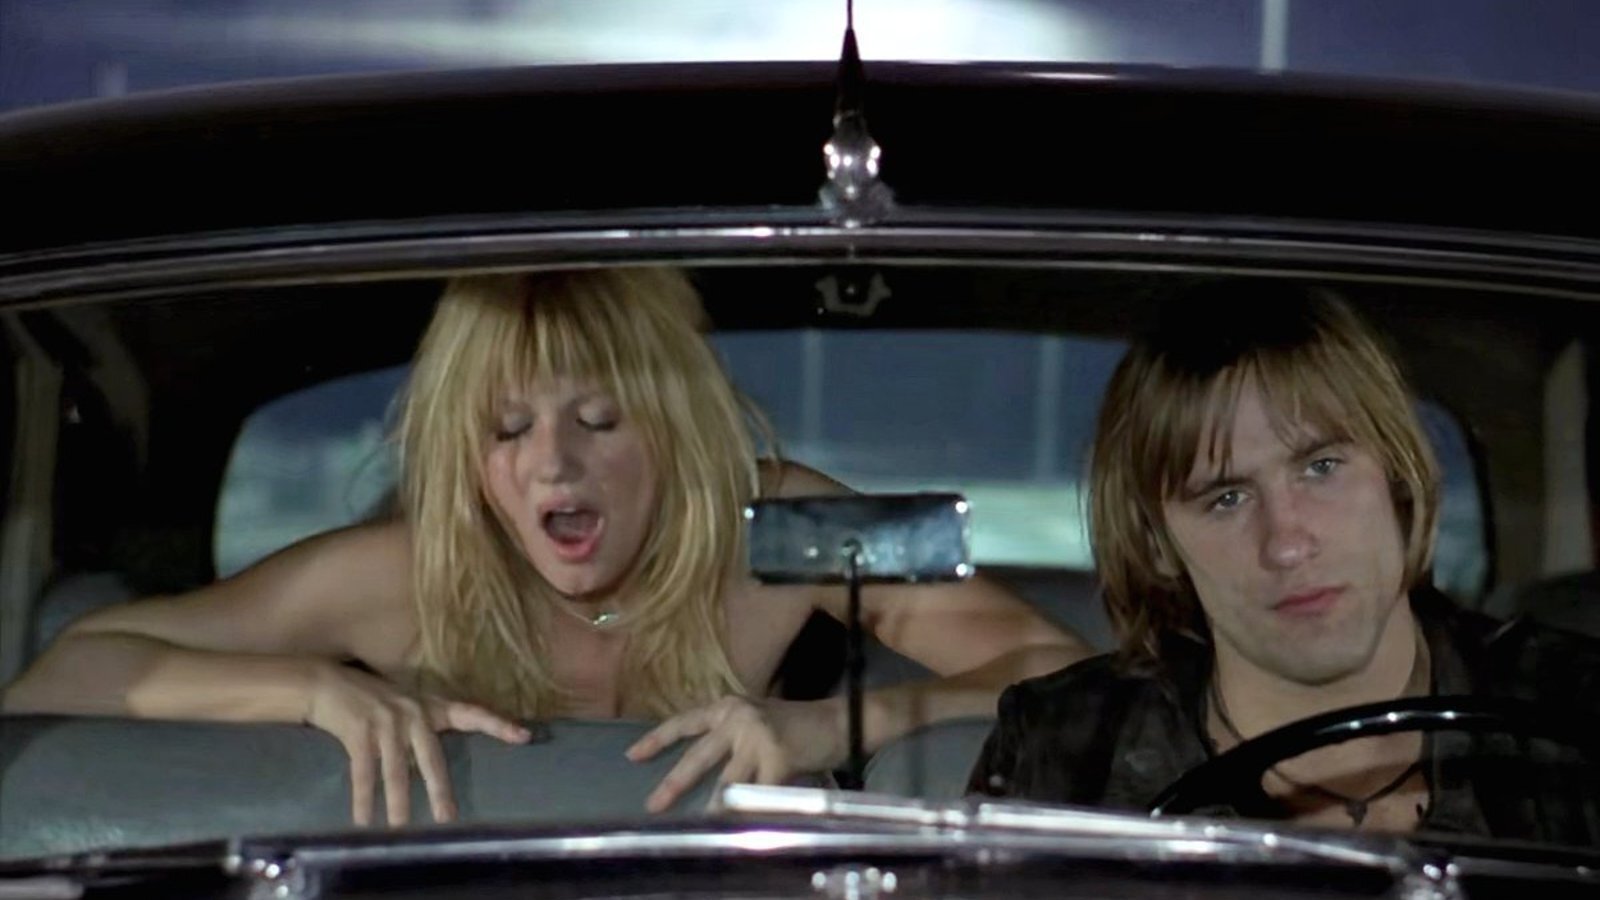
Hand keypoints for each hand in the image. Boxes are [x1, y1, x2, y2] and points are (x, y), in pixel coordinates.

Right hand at [302, 661, 531, 826]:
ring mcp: (386, 723)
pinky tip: (364, 819)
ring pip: (396, 771)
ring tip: (401, 828)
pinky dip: (363, 798)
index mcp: (430, 706)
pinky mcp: (359, 732)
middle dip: (439, 790)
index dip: (498, 724)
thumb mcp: (407, 706)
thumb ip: (426, 728)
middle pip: (431, 757)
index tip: (524, 736)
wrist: (328, 684)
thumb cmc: (373, 700)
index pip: (471, 713)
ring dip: (397, 802)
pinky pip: (363, 772)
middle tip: (448, 819)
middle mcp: (412, 713)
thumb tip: (437, 767)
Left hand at [625, 695, 842, 812]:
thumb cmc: (796, 725)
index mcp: (728, 707)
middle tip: (653, 805)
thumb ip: (729, 738)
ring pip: (726, 782)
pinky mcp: (778, 759)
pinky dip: (749, 813)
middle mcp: (738, 718)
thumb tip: (700, 770)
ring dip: (712, 809)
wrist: (838, 722)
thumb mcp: (755, 720)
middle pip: (698, 756)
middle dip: (674, 784)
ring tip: (698, 827)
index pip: (684, 723)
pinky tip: (740, 826)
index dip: (657, 739)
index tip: (632, 756)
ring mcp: (757, 738)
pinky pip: (758, 795)